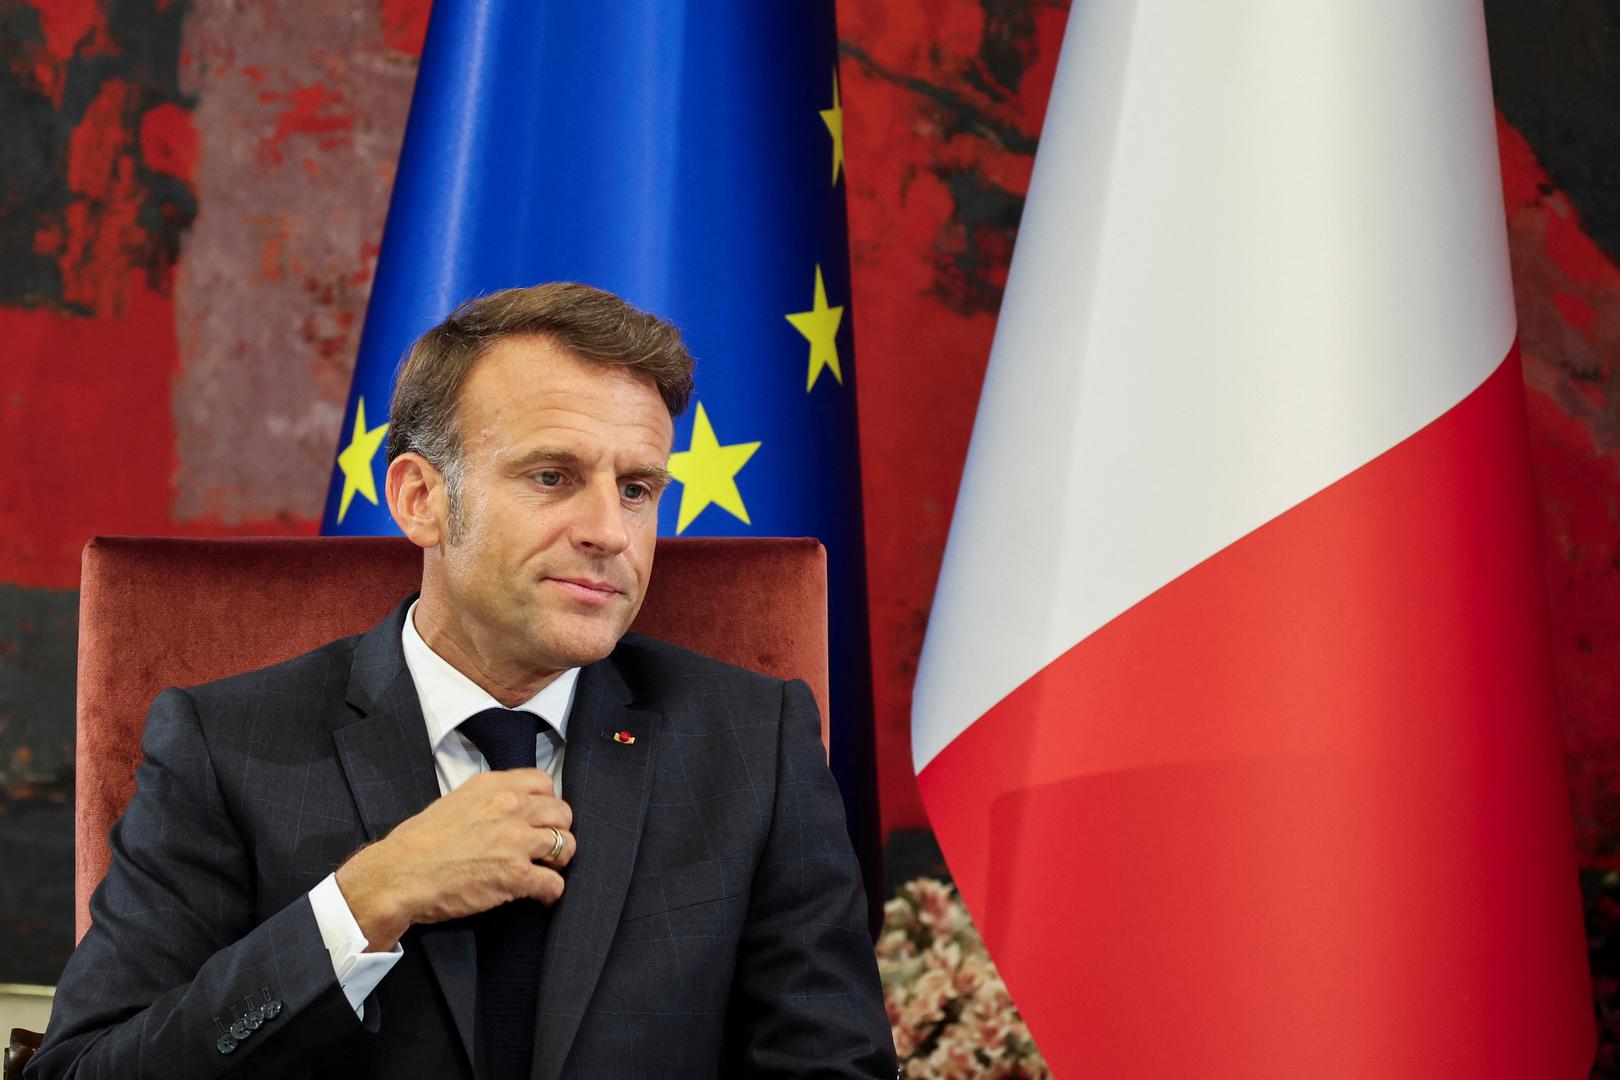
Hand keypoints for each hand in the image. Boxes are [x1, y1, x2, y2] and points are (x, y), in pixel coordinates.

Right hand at [334, 768, 574, 950]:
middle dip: (557, 830)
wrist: (399, 875)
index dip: (546, 802)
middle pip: (562, 813)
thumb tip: (505, 807)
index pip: (544, 782)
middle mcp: (510, 808)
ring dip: (559, 860)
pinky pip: (554, 884)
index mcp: (493, 787)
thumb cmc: (418, 843)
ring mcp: (516, 841)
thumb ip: (486, 800)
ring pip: (566, 845)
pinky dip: (550, 892)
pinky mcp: (518, 875)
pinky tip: (540, 895)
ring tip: (546, 870)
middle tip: (546, 846)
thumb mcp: (454, 801)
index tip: (540, 817)